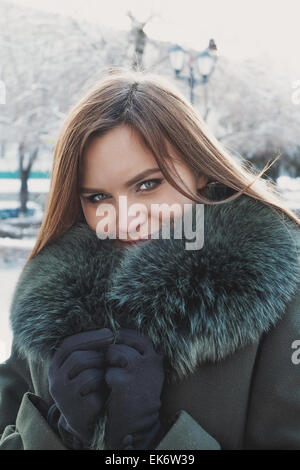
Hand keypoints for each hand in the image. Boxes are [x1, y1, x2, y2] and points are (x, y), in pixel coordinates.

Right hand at [47, 328, 113, 448]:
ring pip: (89, 375)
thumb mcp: (85, 366)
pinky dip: (104, 391)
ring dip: (103, 374)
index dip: (89, 337)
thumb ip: (89, 350)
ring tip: (107, 378)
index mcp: (55, 366)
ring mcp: (64, 398)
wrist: (89, 421)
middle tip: (112, 359)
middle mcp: (55, 381)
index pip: (68, 345)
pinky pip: (96, 393)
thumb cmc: (91, 386)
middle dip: (99, 356)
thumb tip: (108, 331)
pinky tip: (106, 394)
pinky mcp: (76, 412)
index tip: (109, 333)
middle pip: (78, 358)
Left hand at [104, 328, 164, 449]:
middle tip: (110, 362)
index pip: (137, 336)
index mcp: (155, 358)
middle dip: (112, 350)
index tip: (115, 343)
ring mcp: (138, 370)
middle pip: (123, 341)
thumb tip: (117, 335)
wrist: (139, 425)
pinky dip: (104, 380)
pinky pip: (107, 371)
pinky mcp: (124, 381)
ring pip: (114, 352)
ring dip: (108, 363)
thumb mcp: (144, 372)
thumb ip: (137, 354)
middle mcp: (149, 361)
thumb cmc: (138, 396)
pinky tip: (109, 389)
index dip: (124, 337)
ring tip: (111, 377)